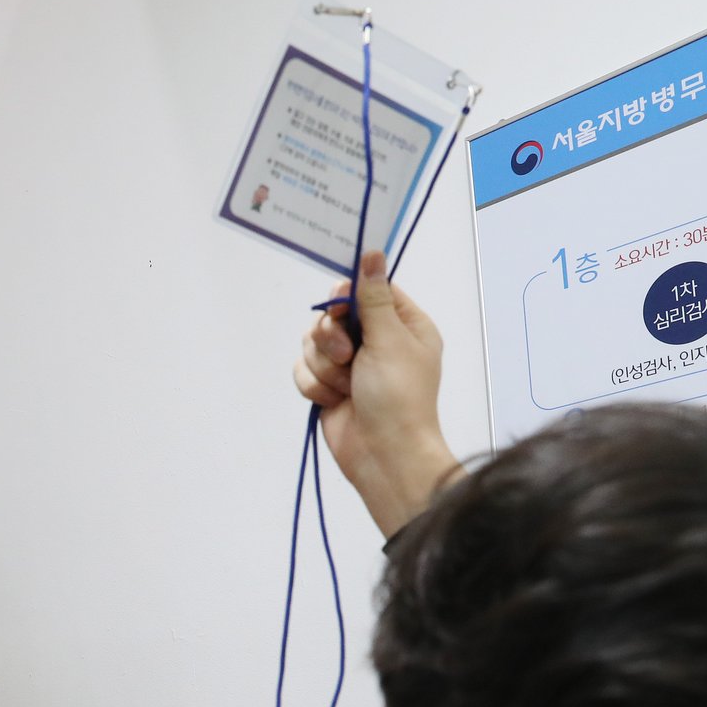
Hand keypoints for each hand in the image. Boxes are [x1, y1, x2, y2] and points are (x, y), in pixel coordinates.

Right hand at [293, 250, 460, 537]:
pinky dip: (315, 385)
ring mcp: (350, 365)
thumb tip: (373, 252)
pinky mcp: (327, 386)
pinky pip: (303, 370)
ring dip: (325, 366)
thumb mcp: (389, 340)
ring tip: (344, 387)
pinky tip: (332, 400)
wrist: (382, 453)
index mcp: (403, 325)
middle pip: (332, 315)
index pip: (368, 290)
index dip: (348, 296)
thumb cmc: (398, 397)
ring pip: (313, 343)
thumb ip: (373, 297)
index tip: (339, 308)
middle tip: (347, 356)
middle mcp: (376, 341)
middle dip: (332, 337)